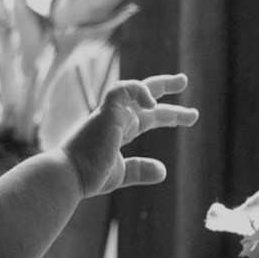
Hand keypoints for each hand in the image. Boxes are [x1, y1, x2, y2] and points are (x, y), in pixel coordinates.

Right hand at [62, 73, 199, 196]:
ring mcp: (111, 113)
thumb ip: (140, 169)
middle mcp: (115, 119)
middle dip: (165, 88)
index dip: (167, 115)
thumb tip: (163, 171)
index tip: (186, 118)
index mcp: (118, 131)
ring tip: (183, 82)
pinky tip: (152, 104)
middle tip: (184, 81)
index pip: (146, 117)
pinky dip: (141, 91)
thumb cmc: (89, 176)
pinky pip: (126, 88)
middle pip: (144, 97)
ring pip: (137, 88)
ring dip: (161, 84)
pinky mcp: (108, 111)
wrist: (71, 176)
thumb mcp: (121, 173)